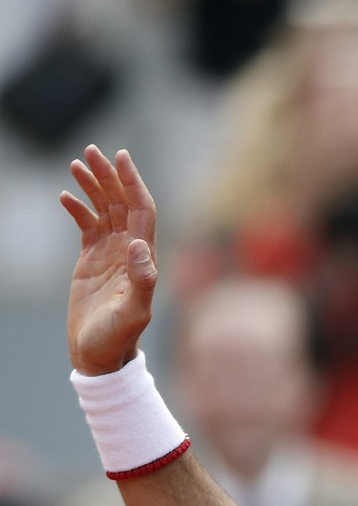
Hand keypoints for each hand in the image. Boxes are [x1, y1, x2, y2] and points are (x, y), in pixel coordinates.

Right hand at [59, 146, 159, 375]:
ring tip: (77, 164)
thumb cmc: (119, 337)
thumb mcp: (134, 311)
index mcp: (143, 257)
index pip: (141, 210)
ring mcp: (111, 254)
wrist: (101, 354)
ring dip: (94, 186)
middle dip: (110, 176)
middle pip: (122, 203)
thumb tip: (140, 245)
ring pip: (105, 210)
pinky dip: (78, 209)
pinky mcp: (92, 260)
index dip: (133, 183)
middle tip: (92, 151)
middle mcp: (130, 250)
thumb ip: (142, 280)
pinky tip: (65, 196)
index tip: (121, 158)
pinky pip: (87, 226)